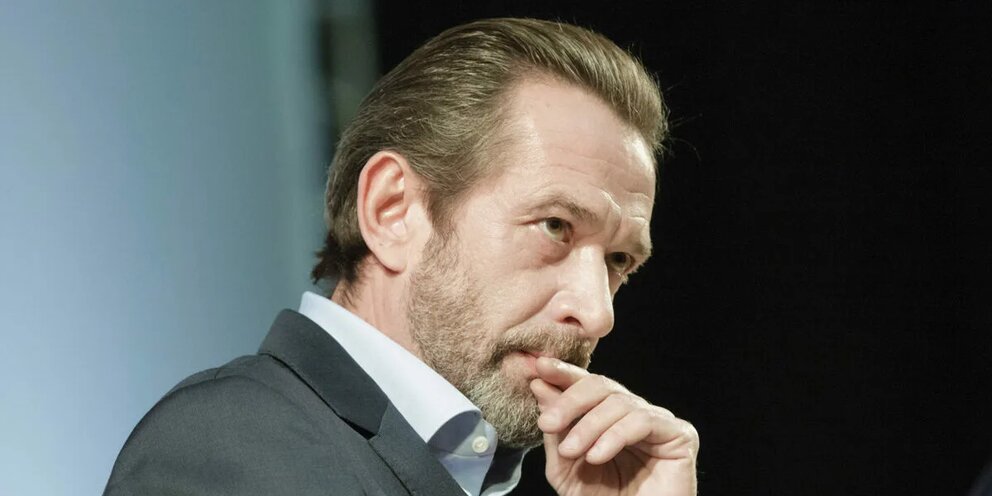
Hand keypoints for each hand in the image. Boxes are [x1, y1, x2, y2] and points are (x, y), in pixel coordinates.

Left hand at [530, 357, 697, 495]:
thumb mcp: (566, 468)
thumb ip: (555, 431)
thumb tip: (540, 385)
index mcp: (608, 417)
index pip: (586, 385)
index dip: (565, 374)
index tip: (540, 368)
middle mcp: (634, 413)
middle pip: (602, 385)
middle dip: (570, 401)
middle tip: (547, 423)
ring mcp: (658, 421)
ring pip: (620, 402)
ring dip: (588, 426)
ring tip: (571, 451)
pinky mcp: (680, 434)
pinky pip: (643, 421)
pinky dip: (614, 436)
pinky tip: (597, 456)